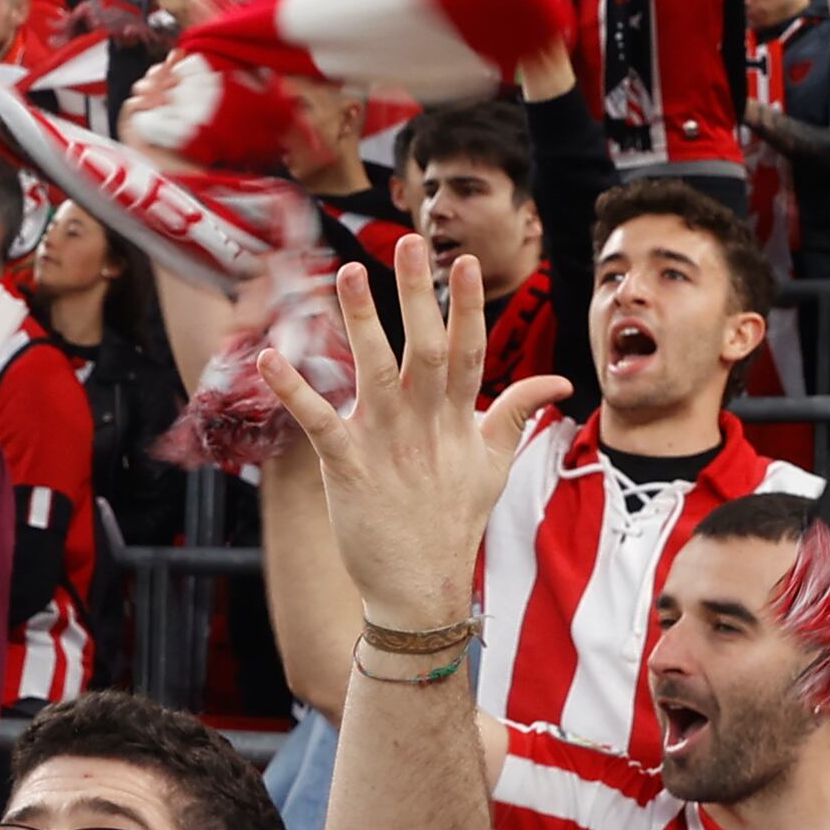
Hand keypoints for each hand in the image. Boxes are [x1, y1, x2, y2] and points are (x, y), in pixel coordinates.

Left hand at [264, 237, 565, 633]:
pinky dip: (294, 389)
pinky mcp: (347, 466)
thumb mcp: (495, 463)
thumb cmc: (455, 520)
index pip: (467, 350)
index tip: (463, 262)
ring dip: (361, 321)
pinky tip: (269, 357)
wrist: (422, 586)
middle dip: (418, 295)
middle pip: (426, 348)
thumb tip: (560, 382)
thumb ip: (518, 413)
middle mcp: (424, 423)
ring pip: (375, 371)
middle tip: (411, 242)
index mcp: (458, 418)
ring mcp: (386, 443)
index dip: (465, 306)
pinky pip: (319, 420)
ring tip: (348, 273)